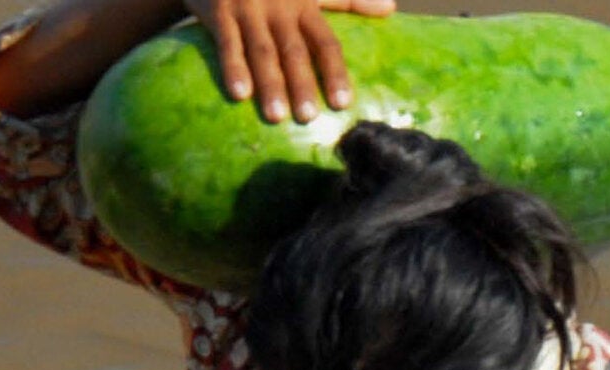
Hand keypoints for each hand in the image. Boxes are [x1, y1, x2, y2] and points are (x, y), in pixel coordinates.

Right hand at [188, 0, 395, 123]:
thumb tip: (389, 8)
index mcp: (303, 5)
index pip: (325, 42)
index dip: (335, 72)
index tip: (342, 104)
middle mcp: (279, 8)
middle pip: (294, 51)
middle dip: (302, 84)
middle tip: (308, 118)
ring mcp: (249, 9)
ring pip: (262, 51)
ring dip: (270, 84)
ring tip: (277, 117)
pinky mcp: (220, 12)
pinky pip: (227, 43)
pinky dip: (233, 67)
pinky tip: (239, 94)